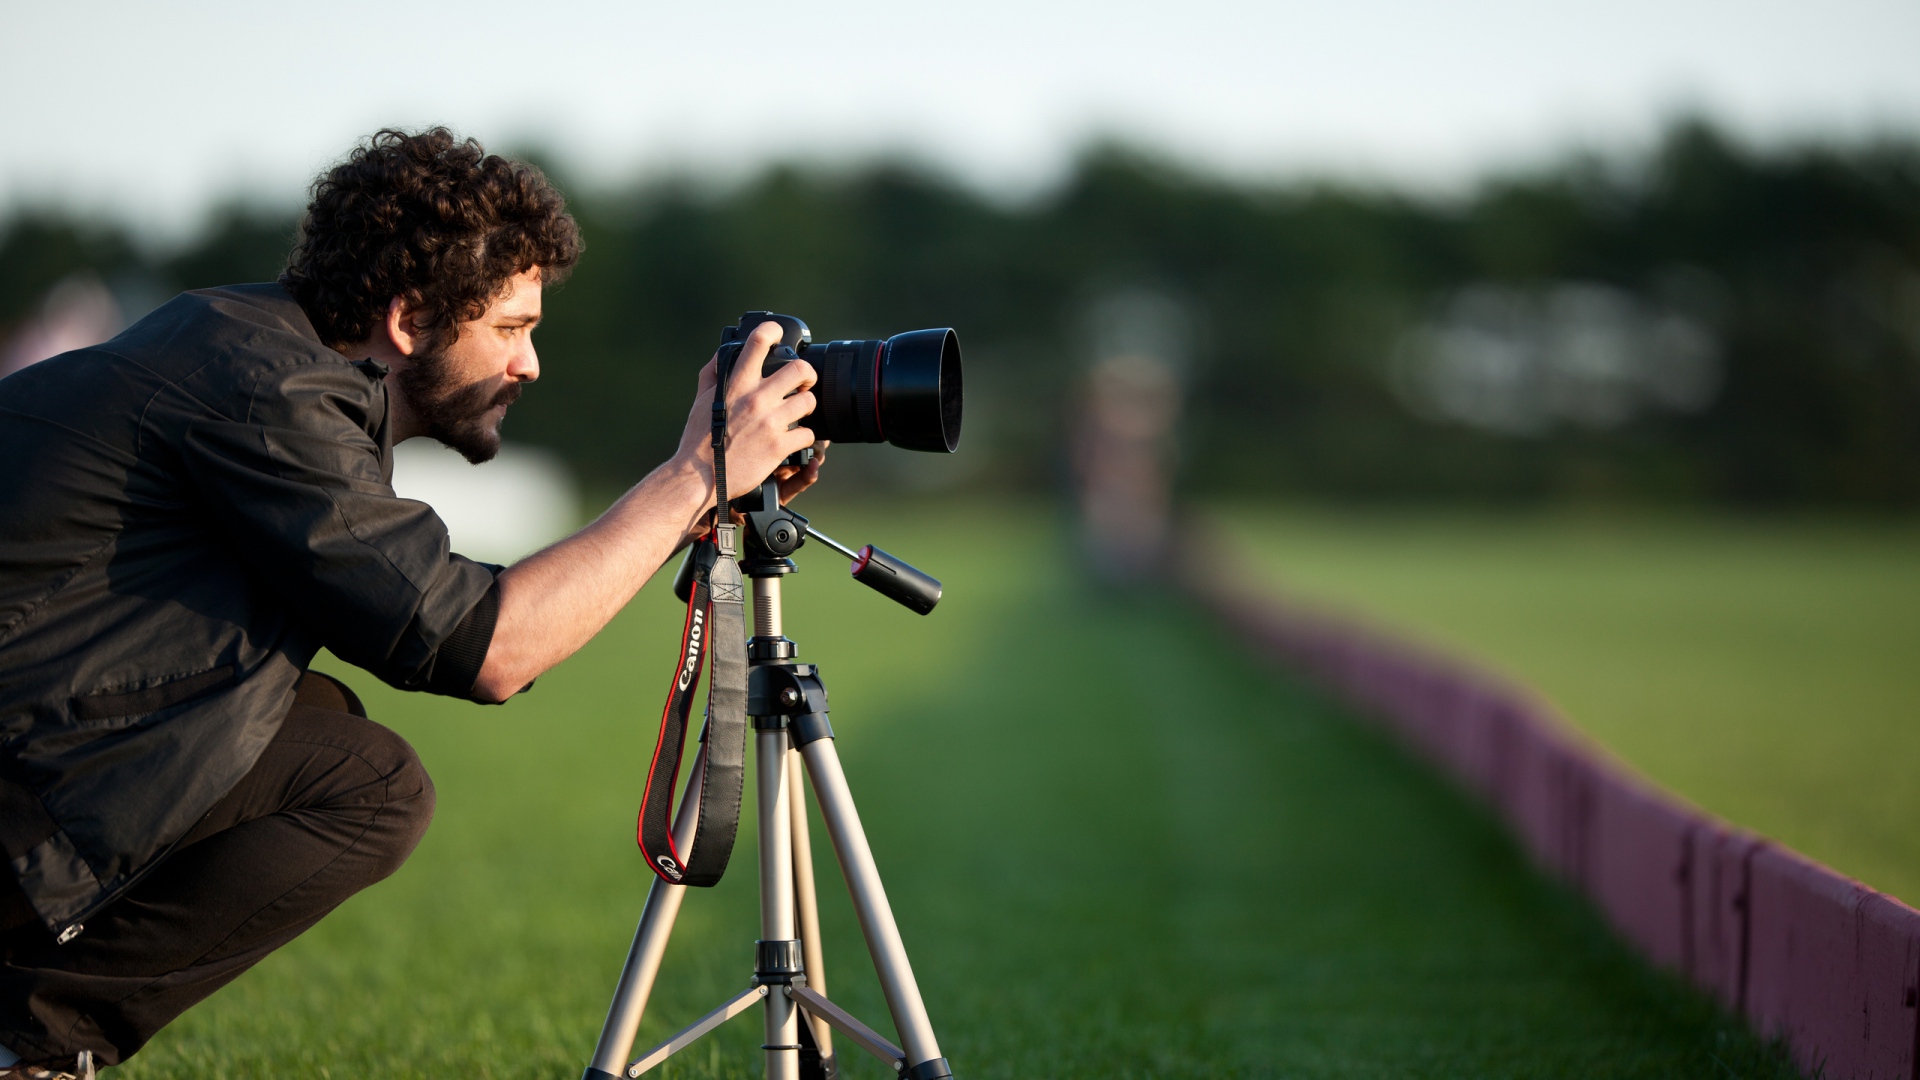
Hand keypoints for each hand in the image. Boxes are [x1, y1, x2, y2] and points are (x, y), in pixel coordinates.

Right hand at [674, 321, 820, 518]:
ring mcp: (770, 422)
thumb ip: (713, 375)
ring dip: (807, 407)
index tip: (777, 334)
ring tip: (799, 414)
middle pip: (799, 369)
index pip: (757, 342)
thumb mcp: (702, 400)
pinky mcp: (779, 446)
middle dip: (806, 375)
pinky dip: (804, 437)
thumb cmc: (698, 440)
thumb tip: (722, 356)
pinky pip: (808, 434)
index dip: (772, 331)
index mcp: (736, 384)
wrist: (700, 476)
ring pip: (809, 401)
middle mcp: (756, 398)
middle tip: (804, 383)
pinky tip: (795, 439)